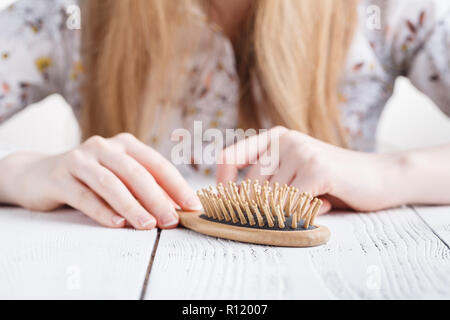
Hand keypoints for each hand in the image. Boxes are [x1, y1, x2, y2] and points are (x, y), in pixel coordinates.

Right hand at [0, 133, 201, 228]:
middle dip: (157, 199)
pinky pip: (85, 196)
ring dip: (132, 206)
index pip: (157, 164)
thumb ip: (144, 189)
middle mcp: (104, 147)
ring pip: (111, 184)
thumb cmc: (90, 179)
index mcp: (126, 145)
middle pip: (136, 173)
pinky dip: (103, 211)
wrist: (39, 174)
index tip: (193, 207)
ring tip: (148, 226)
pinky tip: (117, 224)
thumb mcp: (119, 178)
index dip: (177, 186)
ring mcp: (80, 159)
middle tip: (172, 221)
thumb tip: (176, 209)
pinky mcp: (60, 176)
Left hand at [217, 126, 401, 212]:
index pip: (229, 157)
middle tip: (291, 210)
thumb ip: (266, 181)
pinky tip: (325, 203)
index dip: (221, 184)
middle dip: (264, 208)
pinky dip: (305, 214)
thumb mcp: (293, 174)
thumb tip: (230, 203)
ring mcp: (300, 151)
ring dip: (291, 211)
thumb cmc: (332, 181)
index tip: (225, 204)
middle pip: (249, 187)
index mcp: (273, 137)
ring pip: (271, 199)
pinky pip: (291, 205)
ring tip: (316, 201)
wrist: (380, 177)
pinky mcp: (316, 168)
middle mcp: (283, 139)